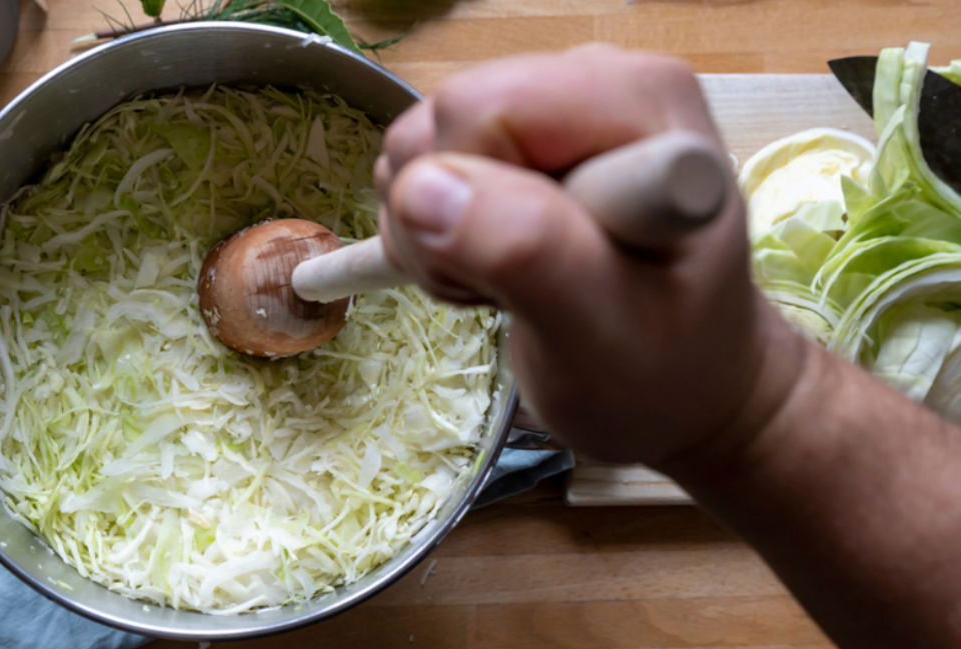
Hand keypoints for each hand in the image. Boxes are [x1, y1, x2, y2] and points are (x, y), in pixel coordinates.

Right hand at [377, 44, 804, 467]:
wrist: (685, 389)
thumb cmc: (662, 373)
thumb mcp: (602, 333)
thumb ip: (527, 251)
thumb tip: (422, 189)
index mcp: (641, 101)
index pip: (485, 109)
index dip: (472, 198)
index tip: (529, 277)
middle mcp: (596, 81)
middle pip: (447, 118)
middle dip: (448, 218)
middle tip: (514, 291)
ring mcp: (551, 106)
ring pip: (420, 144)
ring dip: (437, 233)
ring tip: (514, 286)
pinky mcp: (514, 137)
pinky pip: (420, 165)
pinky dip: (435, 231)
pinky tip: (497, 267)